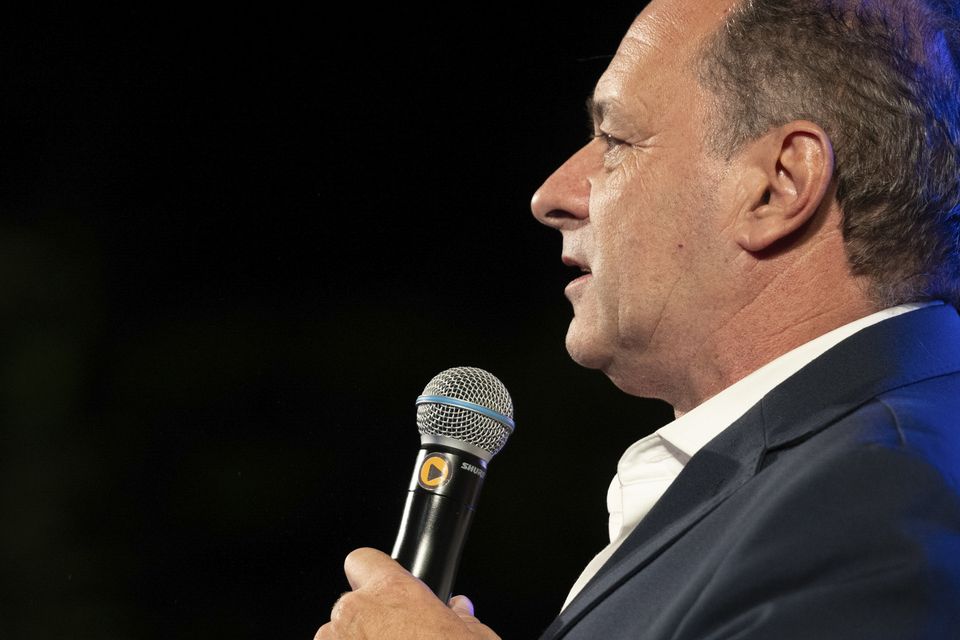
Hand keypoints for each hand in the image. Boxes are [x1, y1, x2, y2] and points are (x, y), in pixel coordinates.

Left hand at [315, 548, 500, 638]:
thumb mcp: (475, 637)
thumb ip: (459, 616)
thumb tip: (459, 609)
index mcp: (391, 592)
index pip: (363, 560)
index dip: (373, 573)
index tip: (381, 587)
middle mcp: (356, 613)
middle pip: (351, 604)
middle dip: (369, 621)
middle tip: (397, 639)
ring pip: (337, 637)